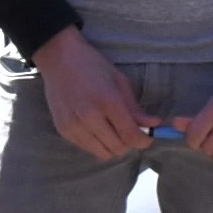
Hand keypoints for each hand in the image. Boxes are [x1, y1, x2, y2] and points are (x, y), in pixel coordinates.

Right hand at [35, 28, 149, 162]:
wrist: (58, 58)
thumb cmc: (92, 66)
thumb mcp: (119, 81)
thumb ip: (135, 108)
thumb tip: (154, 124)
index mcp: (107, 101)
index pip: (131, 135)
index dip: (144, 141)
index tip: (147, 138)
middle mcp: (89, 117)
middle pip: (118, 148)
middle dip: (129, 143)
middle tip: (129, 132)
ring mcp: (74, 125)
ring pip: (102, 153)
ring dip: (112, 145)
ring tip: (112, 130)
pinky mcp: (63, 130)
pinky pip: (87, 148)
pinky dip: (96, 143)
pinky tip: (96, 127)